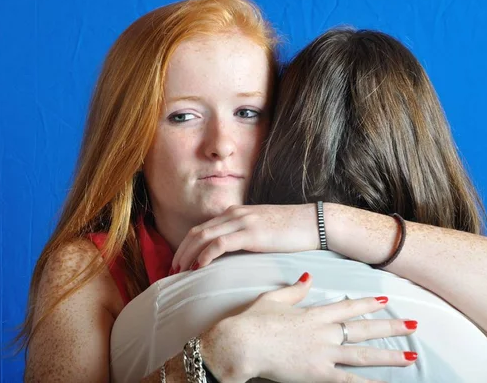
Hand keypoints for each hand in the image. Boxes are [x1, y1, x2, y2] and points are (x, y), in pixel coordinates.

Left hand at [171, 204, 319, 271]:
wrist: (314, 222)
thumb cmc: (291, 230)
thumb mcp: (262, 231)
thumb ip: (244, 237)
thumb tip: (232, 254)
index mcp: (235, 214)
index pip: (202, 229)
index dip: (186, 246)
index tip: (179, 264)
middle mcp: (233, 215)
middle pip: (196, 232)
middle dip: (181, 252)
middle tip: (172, 271)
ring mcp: (241, 222)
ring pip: (203, 237)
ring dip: (187, 255)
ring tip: (179, 271)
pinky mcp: (250, 233)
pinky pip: (219, 243)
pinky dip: (205, 255)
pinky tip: (198, 267)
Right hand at [201, 273, 417, 382]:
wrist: (242, 344)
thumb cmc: (253, 322)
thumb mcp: (273, 299)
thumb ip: (294, 289)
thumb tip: (308, 276)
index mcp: (313, 314)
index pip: (348, 307)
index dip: (368, 303)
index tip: (385, 299)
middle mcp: (324, 332)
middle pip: (363, 329)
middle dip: (390, 327)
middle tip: (413, 325)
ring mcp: (323, 354)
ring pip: (363, 355)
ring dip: (389, 355)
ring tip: (410, 356)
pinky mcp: (318, 374)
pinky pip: (349, 380)